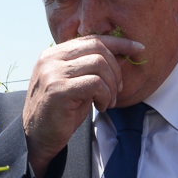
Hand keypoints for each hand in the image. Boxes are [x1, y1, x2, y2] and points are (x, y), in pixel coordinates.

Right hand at [21, 34, 144, 177]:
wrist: (38, 138)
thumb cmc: (60, 112)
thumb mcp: (77, 84)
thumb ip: (92, 69)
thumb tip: (123, 55)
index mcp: (54, 54)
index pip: (91, 39)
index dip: (118, 42)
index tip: (138, 48)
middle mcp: (51, 59)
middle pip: (97, 48)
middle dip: (116, 69)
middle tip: (117, 90)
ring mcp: (53, 73)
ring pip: (99, 64)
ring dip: (111, 85)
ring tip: (108, 102)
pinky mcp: (58, 90)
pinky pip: (95, 83)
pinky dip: (105, 95)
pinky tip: (101, 107)